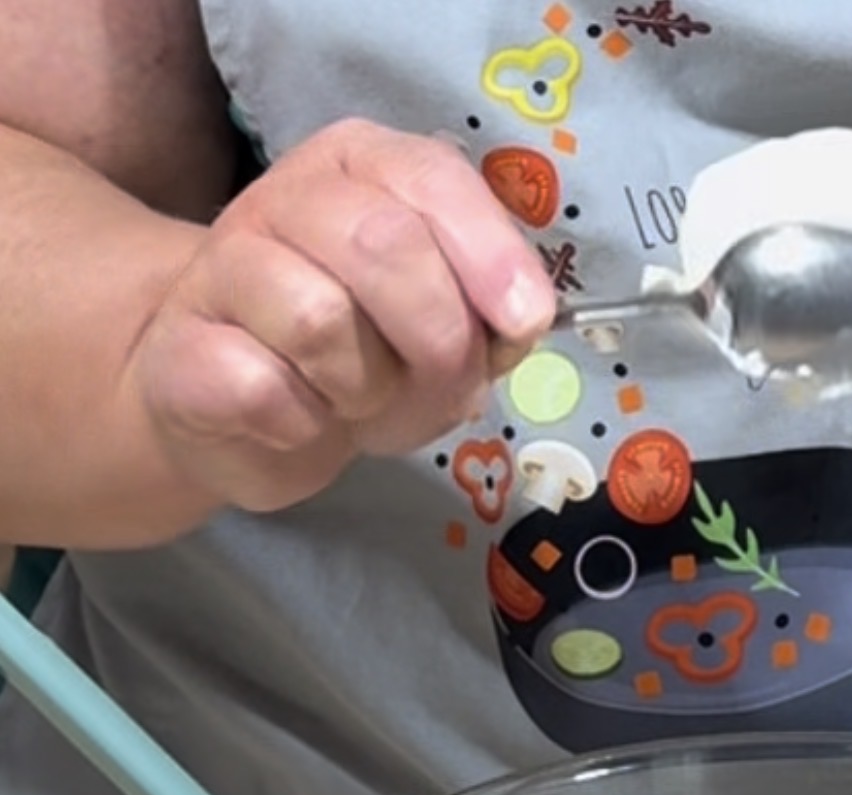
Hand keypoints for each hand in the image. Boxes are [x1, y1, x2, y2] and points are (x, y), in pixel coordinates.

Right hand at [126, 119, 554, 513]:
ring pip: (322, 321)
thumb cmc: (361, 355)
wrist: (242, 411)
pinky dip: (306, 425)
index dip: (488, 254)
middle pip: (383, 245)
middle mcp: (285, 197)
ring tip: (356, 398)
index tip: (523, 322)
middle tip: (434, 383)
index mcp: (359, 165)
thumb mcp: (446, 321)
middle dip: (436, 339)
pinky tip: (300, 418)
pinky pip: (266, 390)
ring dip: (366, 389)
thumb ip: (490, 304)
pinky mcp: (182, 352)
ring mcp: (222, 268)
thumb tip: (520, 317)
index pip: (430, 178)